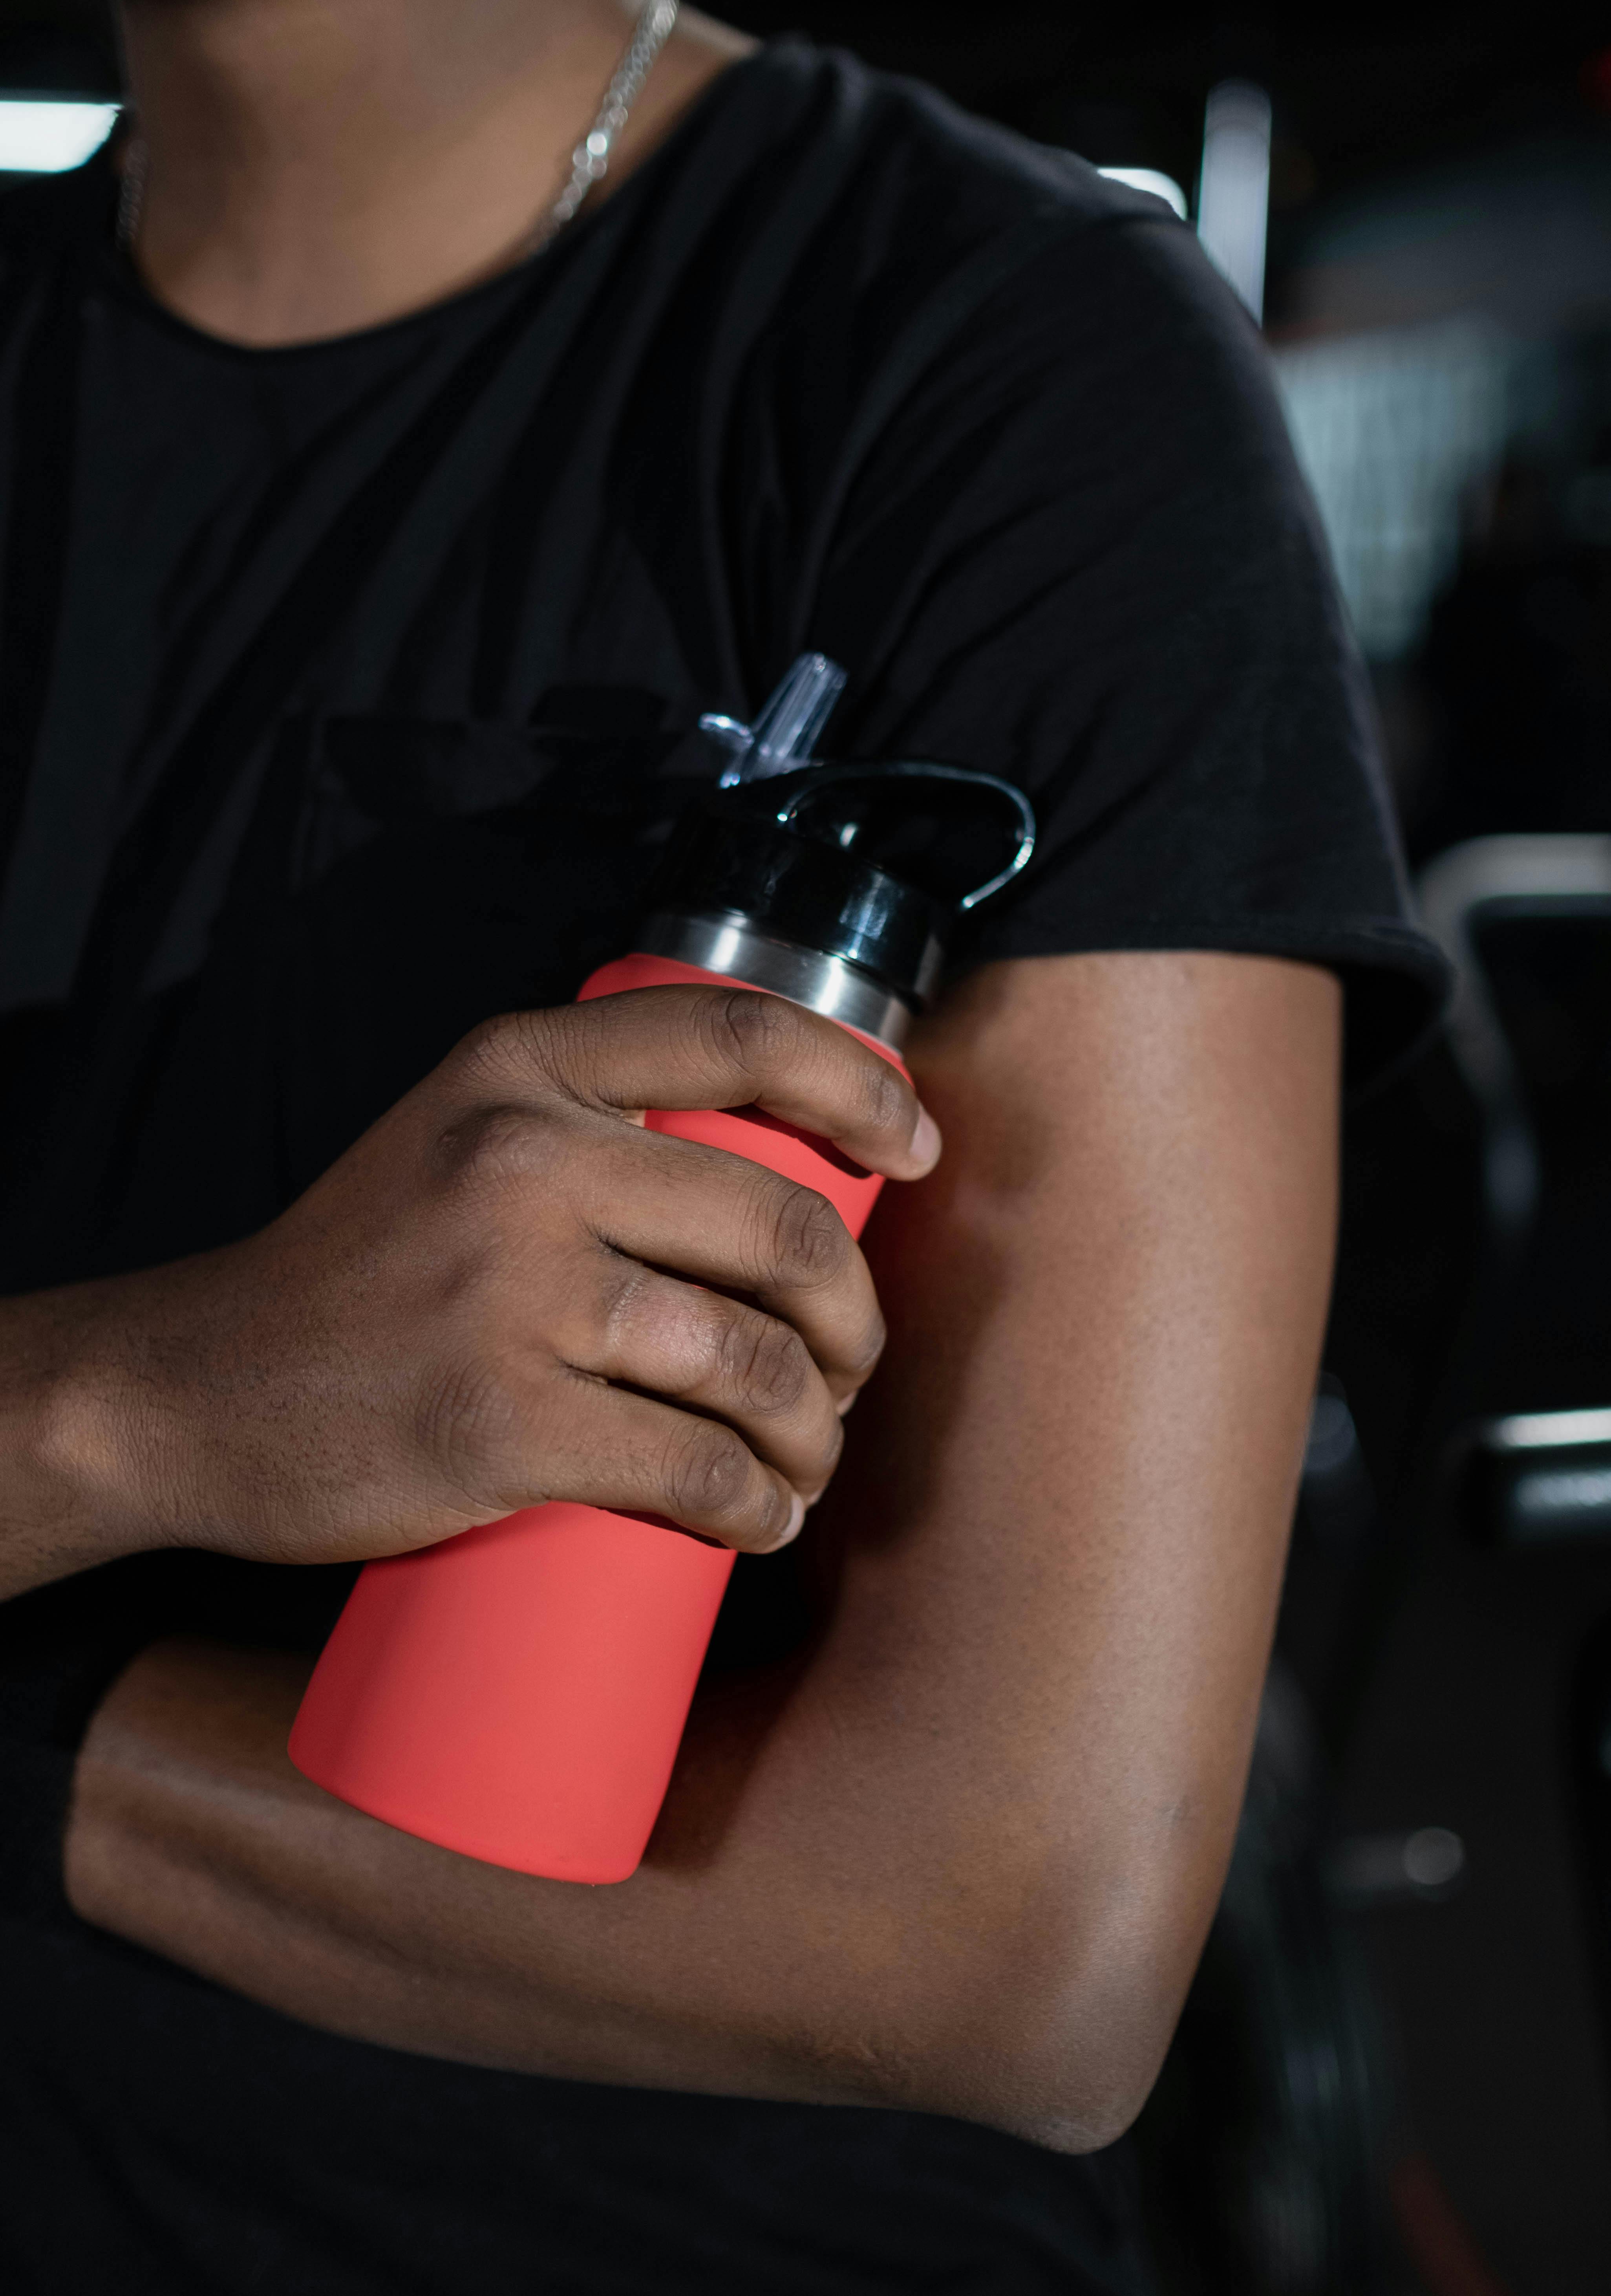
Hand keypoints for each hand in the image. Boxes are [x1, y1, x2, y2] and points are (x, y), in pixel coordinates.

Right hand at [63, 988, 939, 1566]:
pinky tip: (760, 1517)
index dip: (863, 1087)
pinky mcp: (499, 1425)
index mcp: (521, 1068)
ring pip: (753, 1362)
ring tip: (805, 1462)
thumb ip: (586, 1124)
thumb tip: (776, 1172)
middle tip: (845, 1371)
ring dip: (817, 1432)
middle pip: (783, 1227)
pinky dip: (757, 1506)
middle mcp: (522, 1159)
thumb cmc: (359, 1273)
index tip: (915, 1148)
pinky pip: (696, 1467)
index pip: (743, 1035)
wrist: (195, 1392)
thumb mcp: (457, 1138)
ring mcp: (511, 1294)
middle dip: (854, 1321)